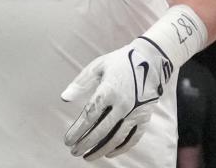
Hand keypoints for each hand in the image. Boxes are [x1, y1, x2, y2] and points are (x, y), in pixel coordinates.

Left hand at [61, 37, 173, 160]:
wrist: (151, 60)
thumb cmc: (119, 62)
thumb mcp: (98, 67)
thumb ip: (80, 83)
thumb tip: (64, 98)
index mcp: (109, 90)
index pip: (89, 116)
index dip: (77, 130)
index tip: (67, 141)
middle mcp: (123, 104)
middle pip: (101, 130)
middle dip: (85, 143)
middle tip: (74, 151)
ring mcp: (135, 112)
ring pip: (116, 138)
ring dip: (101, 150)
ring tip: (88, 156)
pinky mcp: (145, 117)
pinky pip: (132, 138)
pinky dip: (121, 148)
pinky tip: (108, 153)